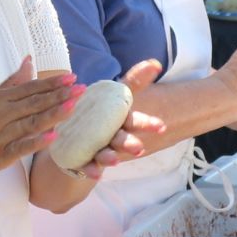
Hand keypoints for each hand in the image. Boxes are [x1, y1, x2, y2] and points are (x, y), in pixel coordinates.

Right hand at [0, 57, 78, 178]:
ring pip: (30, 123)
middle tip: (81, 89)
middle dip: (59, 96)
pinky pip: (20, 148)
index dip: (52, 83)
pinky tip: (53, 136)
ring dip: (53, 114)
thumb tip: (29, 60)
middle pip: (33, 104)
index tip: (72, 78)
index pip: (29, 88)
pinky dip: (36, 142)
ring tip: (73, 106)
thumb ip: (12, 82)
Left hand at [76, 59, 166, 179]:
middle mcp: (112, 138)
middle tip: (137, 148)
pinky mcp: (84, 161)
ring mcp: (99, 150)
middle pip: (122, 141)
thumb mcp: (115, 97)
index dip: (148, 124)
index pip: (136, 122)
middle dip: (129, 144)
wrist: (75, 134)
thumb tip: (155, 63)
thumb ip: (133, 82)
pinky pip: (87, 166)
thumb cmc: (101, 114)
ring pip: (106, 155)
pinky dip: (91, 170)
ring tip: (112, 159)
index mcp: (120, 122)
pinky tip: (94, 173)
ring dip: (111, 157)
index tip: (161, 126)